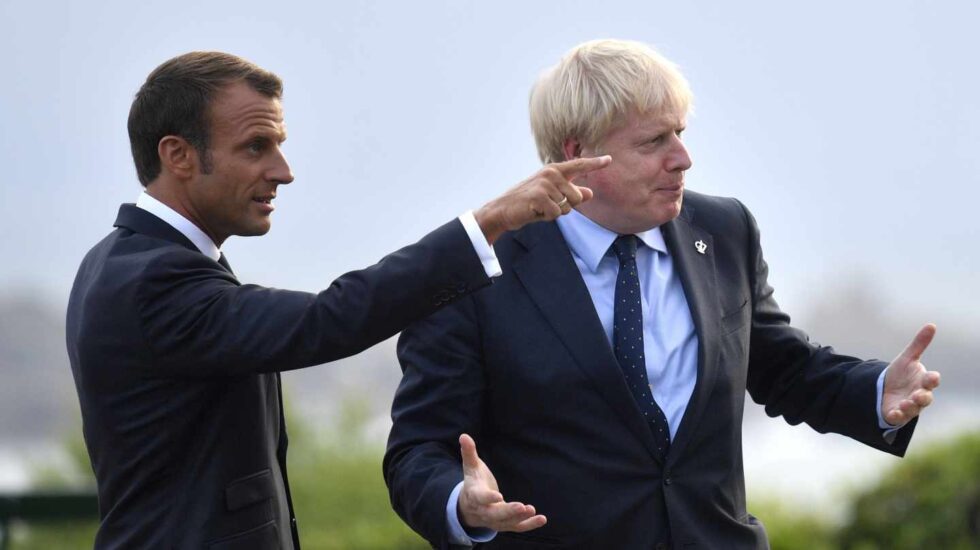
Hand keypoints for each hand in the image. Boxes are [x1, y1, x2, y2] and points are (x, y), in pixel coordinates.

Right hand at [456, 433, 546, 532]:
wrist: (469, 508)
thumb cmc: (473, 482)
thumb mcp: (470, 467)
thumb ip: (469, 453)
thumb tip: (464, 435)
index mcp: (474, 495)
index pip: (480, 498)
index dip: (488, 498)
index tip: (498, 496)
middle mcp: (483, 511)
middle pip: (494, 514)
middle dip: (508, 511)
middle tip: (521, 506)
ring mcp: (494, 521)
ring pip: (506, 522)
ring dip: (519, 518)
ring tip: (532, 510)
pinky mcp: (505, 525)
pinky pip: (517, 527)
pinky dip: (529, 525)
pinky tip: (542, 519)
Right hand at [474, 156, 611, 243]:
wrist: (503, 210)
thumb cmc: (529, 204)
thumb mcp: (552, 198)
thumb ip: (571, 194)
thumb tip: (590, 193)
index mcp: (554, 170)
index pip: (579, 166)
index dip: (595, 163)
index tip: (610, 160)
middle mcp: (551, 173)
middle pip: (577, 196)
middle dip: (566, 207)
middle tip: (546, 205)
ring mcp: (544, 183)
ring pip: (567, 207)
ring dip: (555, 213)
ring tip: (539, 208)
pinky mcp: (539, 196)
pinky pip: (556, 213)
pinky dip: (547, 217)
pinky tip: (534, 212)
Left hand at [881, 324, 941, 425]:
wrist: (885, 389)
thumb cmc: (902, 374)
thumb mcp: (908, 358)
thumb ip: (919, 344)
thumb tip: (931, 325)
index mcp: (923, 382)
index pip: (931, 381)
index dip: (932, 379)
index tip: (933, 377)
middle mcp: (919, 395)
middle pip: (925, 398)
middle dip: (923, 397)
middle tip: (918, 395)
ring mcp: (909, 406)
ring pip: (913, 409)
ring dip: (911, 406)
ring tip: (906, 403)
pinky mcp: (897, 414)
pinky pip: (899, 417)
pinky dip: (898, 415)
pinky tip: (894, 412)